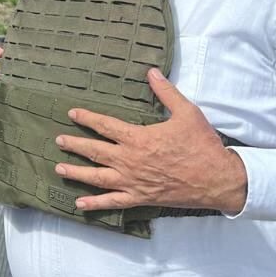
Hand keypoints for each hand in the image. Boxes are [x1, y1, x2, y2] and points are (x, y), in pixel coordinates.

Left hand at [54, 68, 248, 213]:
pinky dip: (94, 204)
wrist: (217, 179)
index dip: (87, 119)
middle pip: (94, 152)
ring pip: (97, 177)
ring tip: (59, 169)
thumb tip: (152, 72)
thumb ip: (166, 92)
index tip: (72, 114)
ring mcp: (133, 181)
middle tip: (58, 141)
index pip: (105, 126)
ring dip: (76, 173)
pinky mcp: (140, 198)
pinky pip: (112, 202)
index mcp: (138, 138)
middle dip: (74, 145)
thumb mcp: (187, 112)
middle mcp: (130, 160)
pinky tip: (79, 203)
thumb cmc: (202, 145)